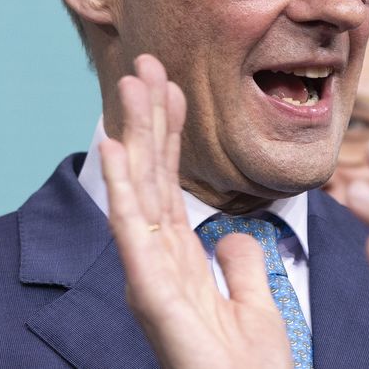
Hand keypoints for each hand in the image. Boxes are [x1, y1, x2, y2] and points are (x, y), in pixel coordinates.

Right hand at [99, 54, 292, 368]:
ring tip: (131, 83)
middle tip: (146, 64)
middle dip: (148, 118)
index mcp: (180, 262)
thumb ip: (240, 265)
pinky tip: (114, 143)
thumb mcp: (255, 304)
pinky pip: (131, 227)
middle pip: (150, 176)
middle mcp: (158, 261)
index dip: (171, 135)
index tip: (174, 86)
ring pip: (139, 188)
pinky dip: (121, 183)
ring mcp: (149, 273)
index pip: (171, 183)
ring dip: (133, 132)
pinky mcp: (149, 290)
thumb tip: (233, 234)